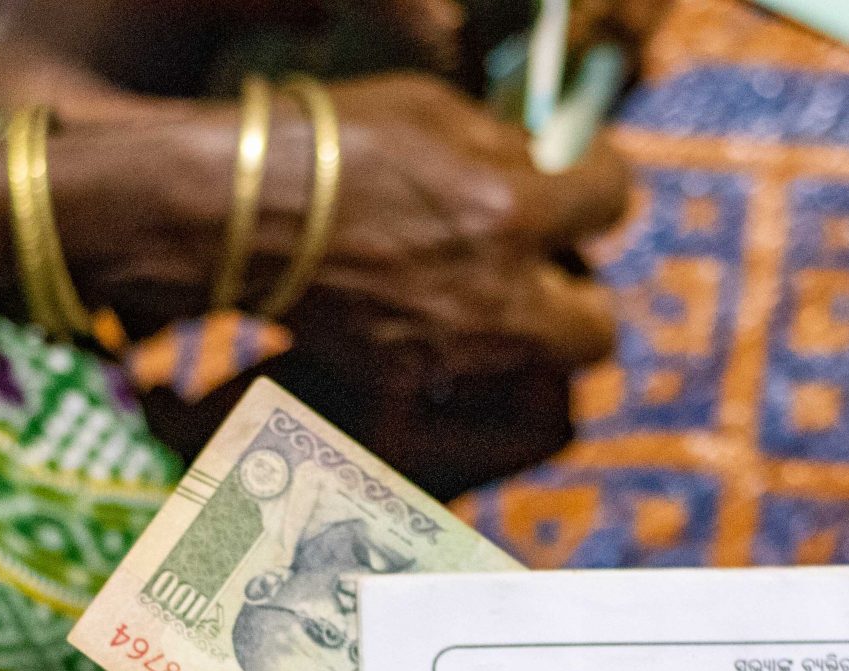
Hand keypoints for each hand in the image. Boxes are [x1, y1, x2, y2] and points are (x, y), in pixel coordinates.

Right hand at [65, 73, 627, 380]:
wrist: (235, 214)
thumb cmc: (330, 143)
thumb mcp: (431, 111)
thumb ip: (505, 147)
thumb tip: (547, 159)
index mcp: (512, 211)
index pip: (613, 200)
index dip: (601, 182)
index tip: (583, 176)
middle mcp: (498, 297)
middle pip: (599, 331)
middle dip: (582, 299)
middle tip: (549, 266)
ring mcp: (454, 351)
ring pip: (537, 369)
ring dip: (526, 333)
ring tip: (486, 293)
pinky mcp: (408, 381)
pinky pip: (470, 378)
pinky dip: (465, 352)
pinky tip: (430, 312)